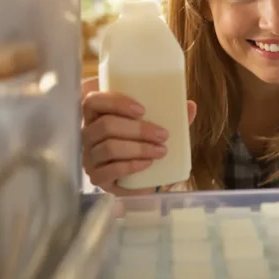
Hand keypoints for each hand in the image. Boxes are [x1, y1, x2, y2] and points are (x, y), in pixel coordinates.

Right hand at [81, 77, 196, 195]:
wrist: (138, 176)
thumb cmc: (142, 142)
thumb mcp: (155, 124)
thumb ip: (171, 114)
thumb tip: (190, 105)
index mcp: (96, 114)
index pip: (93, 101)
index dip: (116, 103)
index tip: (143, 110)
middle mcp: (87, 133)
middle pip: (105, 126)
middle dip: (138, 130)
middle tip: (163, 135)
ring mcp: (89, 156)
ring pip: (108, 148)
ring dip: (138, 149)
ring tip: (161, 151)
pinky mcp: (96, 177)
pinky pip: (108, 171)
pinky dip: (130, 167)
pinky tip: (147, 164)